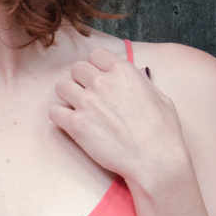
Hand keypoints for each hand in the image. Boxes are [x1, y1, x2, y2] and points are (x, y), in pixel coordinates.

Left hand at [49, 47, 189, 185]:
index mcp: (123, 72)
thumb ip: (139, 83)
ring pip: (61, 86)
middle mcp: (102, 83)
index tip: (99, 76)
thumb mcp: (159, 96)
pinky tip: (70, 122)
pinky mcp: (76, 125)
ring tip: (78, 107)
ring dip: (68, 95)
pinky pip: (53, 111)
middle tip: (88, 94)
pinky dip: (59, 116)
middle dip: (81, 80)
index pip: (95, 54)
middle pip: (76, 68)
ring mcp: (87, 103)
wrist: (155, 160)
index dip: (96, 66)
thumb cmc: (162, 132)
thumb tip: (131, 79)